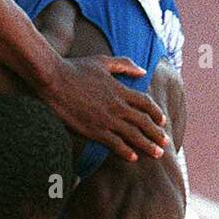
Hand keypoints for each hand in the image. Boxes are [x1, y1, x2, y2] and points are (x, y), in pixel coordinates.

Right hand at [48, 55, 167, 162]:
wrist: (53, 79)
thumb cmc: (75, 68)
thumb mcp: (102, 61)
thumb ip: (124, 65)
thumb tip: (143, 71)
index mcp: (120, 90)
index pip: (146, 103)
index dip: (156, 113)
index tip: (162, 121)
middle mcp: (118, 106)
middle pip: (144, 122)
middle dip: (157, 133)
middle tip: (165, 142)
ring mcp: (107, 119)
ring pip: (134, 135)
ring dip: (147, 145)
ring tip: (157, 154)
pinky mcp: (94, 130)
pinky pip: (115, 144)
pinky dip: (126, 151)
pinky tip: (133, 157)